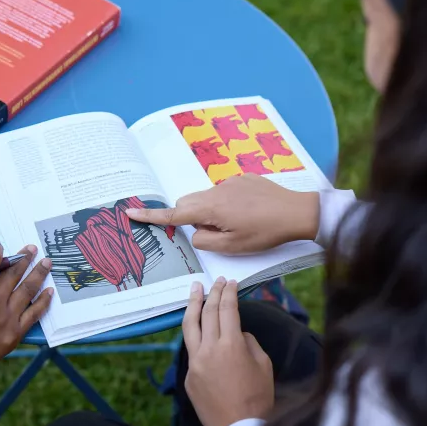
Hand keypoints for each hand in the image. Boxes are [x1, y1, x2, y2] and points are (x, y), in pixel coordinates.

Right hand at [0, 241, 53, 371]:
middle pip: (14, 272)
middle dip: (24, 257)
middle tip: (32, 249)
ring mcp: (7, 317)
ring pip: (28, 289)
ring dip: (39, 273)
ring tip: (47, 263)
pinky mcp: (14, 333)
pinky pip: (34, 314)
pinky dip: (43, 301)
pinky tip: (49, 292)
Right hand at [125, 174, 319, 253]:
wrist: (296, 212)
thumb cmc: (264, 233)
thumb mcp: (232, 247)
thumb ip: (205, 241)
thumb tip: (197, 232)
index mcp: (209, 209)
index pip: (173, 214)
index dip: (151, 216)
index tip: (130, 212)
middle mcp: (215, 190)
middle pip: (187, 202)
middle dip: (188, 216)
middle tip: (211, 233)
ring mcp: (229, 182)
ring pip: (206, 196)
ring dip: (209, 211)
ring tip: (235, 224)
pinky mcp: (243, 178)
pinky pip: (223, 190)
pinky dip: (226, 203)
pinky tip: (248, 213)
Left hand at [183, 278, 273, 425]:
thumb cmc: (259, 398)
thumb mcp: (264, 365)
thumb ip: (249, 343)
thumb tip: (237, 334)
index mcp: (231, 345)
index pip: (228, 309)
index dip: (229, 293)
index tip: (230, 283)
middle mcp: (209, 349)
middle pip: (208, 312)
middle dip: (213, 293)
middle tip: (217, 282)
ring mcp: (195, 362)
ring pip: (190, 326)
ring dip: (193, 304)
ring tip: (194, 290)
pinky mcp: (189, 376)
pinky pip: (192, 351)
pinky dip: (196, 337)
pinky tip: (199, 329)